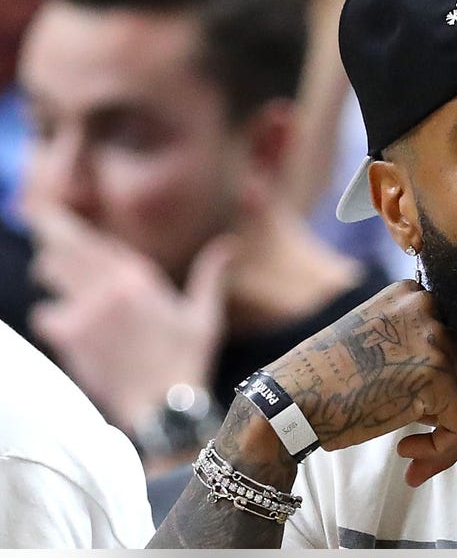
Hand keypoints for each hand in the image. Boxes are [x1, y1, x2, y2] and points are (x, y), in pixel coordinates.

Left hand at [27, 207, 233, 431]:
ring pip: (47, 271)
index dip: (77, 235)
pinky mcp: (70, 336)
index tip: (69, 233)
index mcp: (139, 277)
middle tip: (62, 258)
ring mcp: (86, 311)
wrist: (163, 406)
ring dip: (52, 275)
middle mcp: (108, 287)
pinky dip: (51, 316)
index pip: (94, 240)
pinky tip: (68, 325)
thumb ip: (211, 274)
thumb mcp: (205, 315)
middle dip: (58, 247)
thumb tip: (230, 244)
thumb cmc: (186, 361)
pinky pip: (43, 313)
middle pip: (63, 245)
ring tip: (63, 286)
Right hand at [264, 280, 456, 486]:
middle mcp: (427, 307)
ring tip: (412, 455)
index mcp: (410, 295)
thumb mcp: (373, 344)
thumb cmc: (322, 383)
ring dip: (446, 437)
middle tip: (417, 445)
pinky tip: (410, 456)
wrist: (287, 402)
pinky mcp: (437, 374)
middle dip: (447, 415)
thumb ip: (414, 352)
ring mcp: (435, 337)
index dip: (444, 389)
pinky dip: (445, 450)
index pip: (452, 345)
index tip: (421, 418)